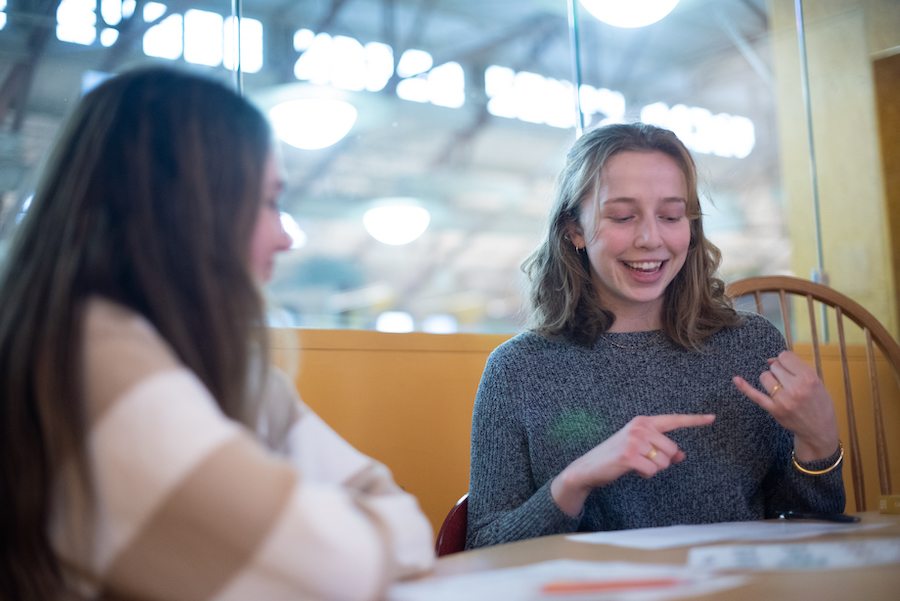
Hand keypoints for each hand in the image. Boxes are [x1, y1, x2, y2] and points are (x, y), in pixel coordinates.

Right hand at [550, 414, 715, 516]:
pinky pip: (653, 470)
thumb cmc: (616, 457)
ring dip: (652, 468)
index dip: (694, 420)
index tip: (712, 418)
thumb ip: (661, 449)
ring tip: (634, 464)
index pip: (673, 420)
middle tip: (641, 460)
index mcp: (643, 421)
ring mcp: (634, 440)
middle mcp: (640, 427)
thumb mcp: (640, 449)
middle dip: (661, 460)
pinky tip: (632, 470)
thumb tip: (681, 454)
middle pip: (671, 448)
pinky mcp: (629, 455)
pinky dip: (645, 474)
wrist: (589, 467)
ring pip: (664, 461)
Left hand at [733, 350, 838, 461]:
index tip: (789, 367)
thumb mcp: (817, 381)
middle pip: (775, 366)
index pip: (786, 357)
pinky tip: (736, 380)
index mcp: (809, 378)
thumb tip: (771, 360)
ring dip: (771, 379)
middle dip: (780, 370)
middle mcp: (796, 388)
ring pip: (765, 377)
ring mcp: (783, 400)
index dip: (786, 360)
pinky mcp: (774, 410)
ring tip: (782, 388)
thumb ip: (797, 368)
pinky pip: (756, 396)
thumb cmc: (819, 403)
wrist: (819, 430)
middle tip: (789, 381)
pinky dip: (745, 388)